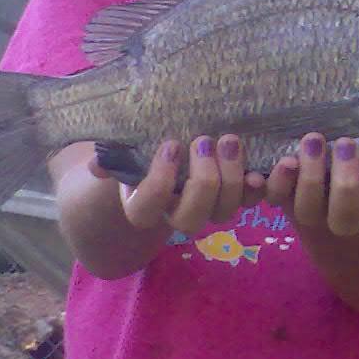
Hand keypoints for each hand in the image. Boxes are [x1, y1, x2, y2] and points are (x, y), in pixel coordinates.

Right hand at [97, 135, 260, 234]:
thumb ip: (110, 158)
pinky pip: (252, 201)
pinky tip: (263, 167)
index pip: (147, 209)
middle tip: (203, 141)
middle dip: (202, 182)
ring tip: (229, 141)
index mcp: (144, 206)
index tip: (169, 146)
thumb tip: (96, 164)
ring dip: (231, 178)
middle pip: (191, 218)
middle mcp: (177, 214)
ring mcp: (209, 210)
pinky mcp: (236, 198)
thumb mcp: (123, 153)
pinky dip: (260, 187)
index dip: (159, 183)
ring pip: (224, 211)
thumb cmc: (143, 153)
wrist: (170, 156)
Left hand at [263, 133, 358, 236]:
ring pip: (308, 211)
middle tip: (346, 144)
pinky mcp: (282, 195)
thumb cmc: (350, 134)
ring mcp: (311, 207)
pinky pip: (276, 197)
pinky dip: (278, 181)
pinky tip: (285, 160)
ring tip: (313, 139)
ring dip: (310, 178)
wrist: (312, 150)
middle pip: (347, 219)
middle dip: (345, 185)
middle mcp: (343, 210)